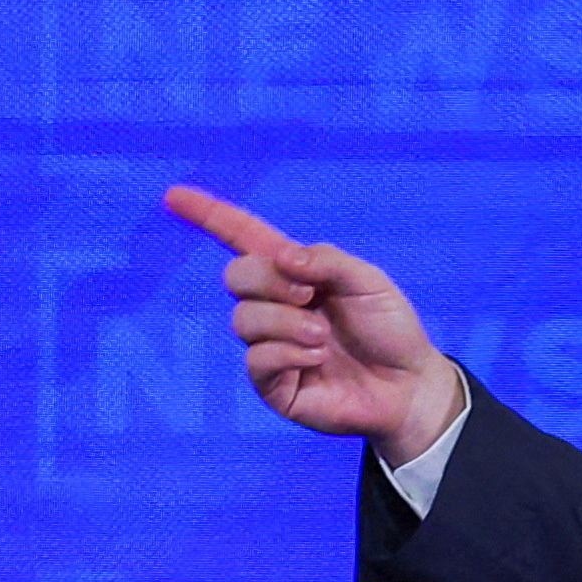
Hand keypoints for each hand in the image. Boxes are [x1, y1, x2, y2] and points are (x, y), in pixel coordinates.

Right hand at [163, 185, 467, 460]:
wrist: (408, 385)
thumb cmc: (389, 329)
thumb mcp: (368, 280)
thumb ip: (325, 261)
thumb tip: (282, 259)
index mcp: (294, 273)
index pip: (242, 237)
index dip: (208, 215)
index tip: (173, 196)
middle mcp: (274, 306)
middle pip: (236, 276)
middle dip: (268, 280)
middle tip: (308, 296)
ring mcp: (270, 346)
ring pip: (244, 319)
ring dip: (286, 322)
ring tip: (323, 336)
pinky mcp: (272, 385)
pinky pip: (257, 360)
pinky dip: (289, 352)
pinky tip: (317, 357)